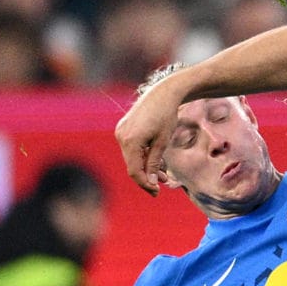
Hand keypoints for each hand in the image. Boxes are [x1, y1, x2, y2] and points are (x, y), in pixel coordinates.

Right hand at [115, 66, 186, 193]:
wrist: (163, 93)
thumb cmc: (166, 116)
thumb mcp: (162, 142)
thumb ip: (154, 163)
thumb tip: (151, 182)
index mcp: (130, 141)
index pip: (134, 171)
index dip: (145, 183)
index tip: (157, 191)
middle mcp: (121, 136)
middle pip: (132, 165)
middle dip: (146, 176)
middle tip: (162, 185)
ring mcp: (120, 131)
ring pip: (131, 157)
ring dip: (145, 166)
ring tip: (162, 173)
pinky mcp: (123, 128)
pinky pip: (131, 148)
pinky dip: (142, 156)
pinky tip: (155, 160)